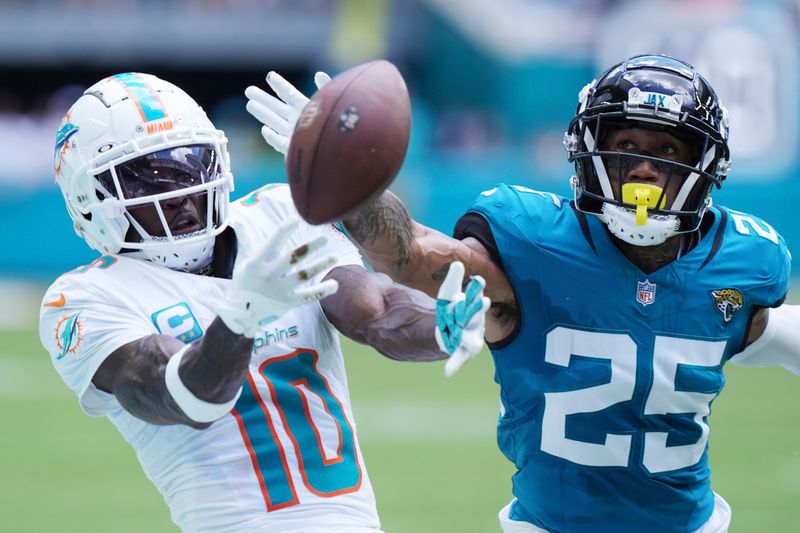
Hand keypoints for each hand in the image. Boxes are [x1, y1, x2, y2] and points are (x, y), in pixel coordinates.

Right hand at [217, 216, 338, 336]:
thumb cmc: (244, 283)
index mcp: (257, 264)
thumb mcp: (243, 262)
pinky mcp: (289, 303)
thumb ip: (246, 240)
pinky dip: (321, 291)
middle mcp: (269, 276)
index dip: (283, 232)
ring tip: (335, 256)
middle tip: (325, 237)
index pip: (271, 244)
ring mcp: (280, 291)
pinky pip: (307, 296)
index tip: (295, 219)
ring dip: (320, 266)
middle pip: (292, 259)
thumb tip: (238, 220)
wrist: (241, 315)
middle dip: (308, 248)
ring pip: (303, 276)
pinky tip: (334, 284)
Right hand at [244, 71, 331, 155]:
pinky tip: (265, 130)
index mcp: (307, 108)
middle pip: (277, 108)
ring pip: (275, 123)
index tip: (270, 76)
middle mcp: (299, 120)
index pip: (289, 94)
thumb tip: (318, 74)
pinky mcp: (294, 150)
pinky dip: (272, 137)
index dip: (279, 85)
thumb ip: (325, 89)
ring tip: (250, 104)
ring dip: (263, 114)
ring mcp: (295, 135)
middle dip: (263, 99)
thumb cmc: (339, 124)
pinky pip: (280, 144)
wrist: (341, 150)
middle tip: (249, 90)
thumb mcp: (334, 102)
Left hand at [435, 261, 490, 376]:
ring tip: (472, 345)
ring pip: (472, 340)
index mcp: (473, 306)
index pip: (475, 296)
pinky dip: (454, 365)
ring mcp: (471, 338)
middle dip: (478, 309)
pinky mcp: (463, 351)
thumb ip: (453, 280)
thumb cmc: (452, 308)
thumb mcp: (448, 293)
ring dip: (472, 341)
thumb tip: (457, 263)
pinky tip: (448, 372)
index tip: (477, 280)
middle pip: (476, 316)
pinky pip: (459, 358)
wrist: (451, 327)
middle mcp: (475, 322)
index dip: (476, 289)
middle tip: (483, 300)